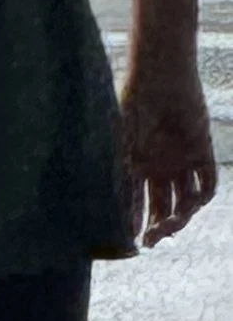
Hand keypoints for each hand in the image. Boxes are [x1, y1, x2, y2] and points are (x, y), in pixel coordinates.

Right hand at [119, 60, 217, 247]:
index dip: (136, 223)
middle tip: (150, 240)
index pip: (140, 203)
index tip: (131, 242)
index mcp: (139, 166)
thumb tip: (113, 217)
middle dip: (158, 226)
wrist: (158, 78)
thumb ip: (121, 183)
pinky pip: (207, 185)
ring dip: (178, 218)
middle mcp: (163, 167)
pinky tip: (187, 209)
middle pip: (164, 206)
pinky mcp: (203, 152)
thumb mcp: (120, 150)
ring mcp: (184, 161)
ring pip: (186, 200)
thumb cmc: (132, 108)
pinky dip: (199, 200)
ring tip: (166, 227)